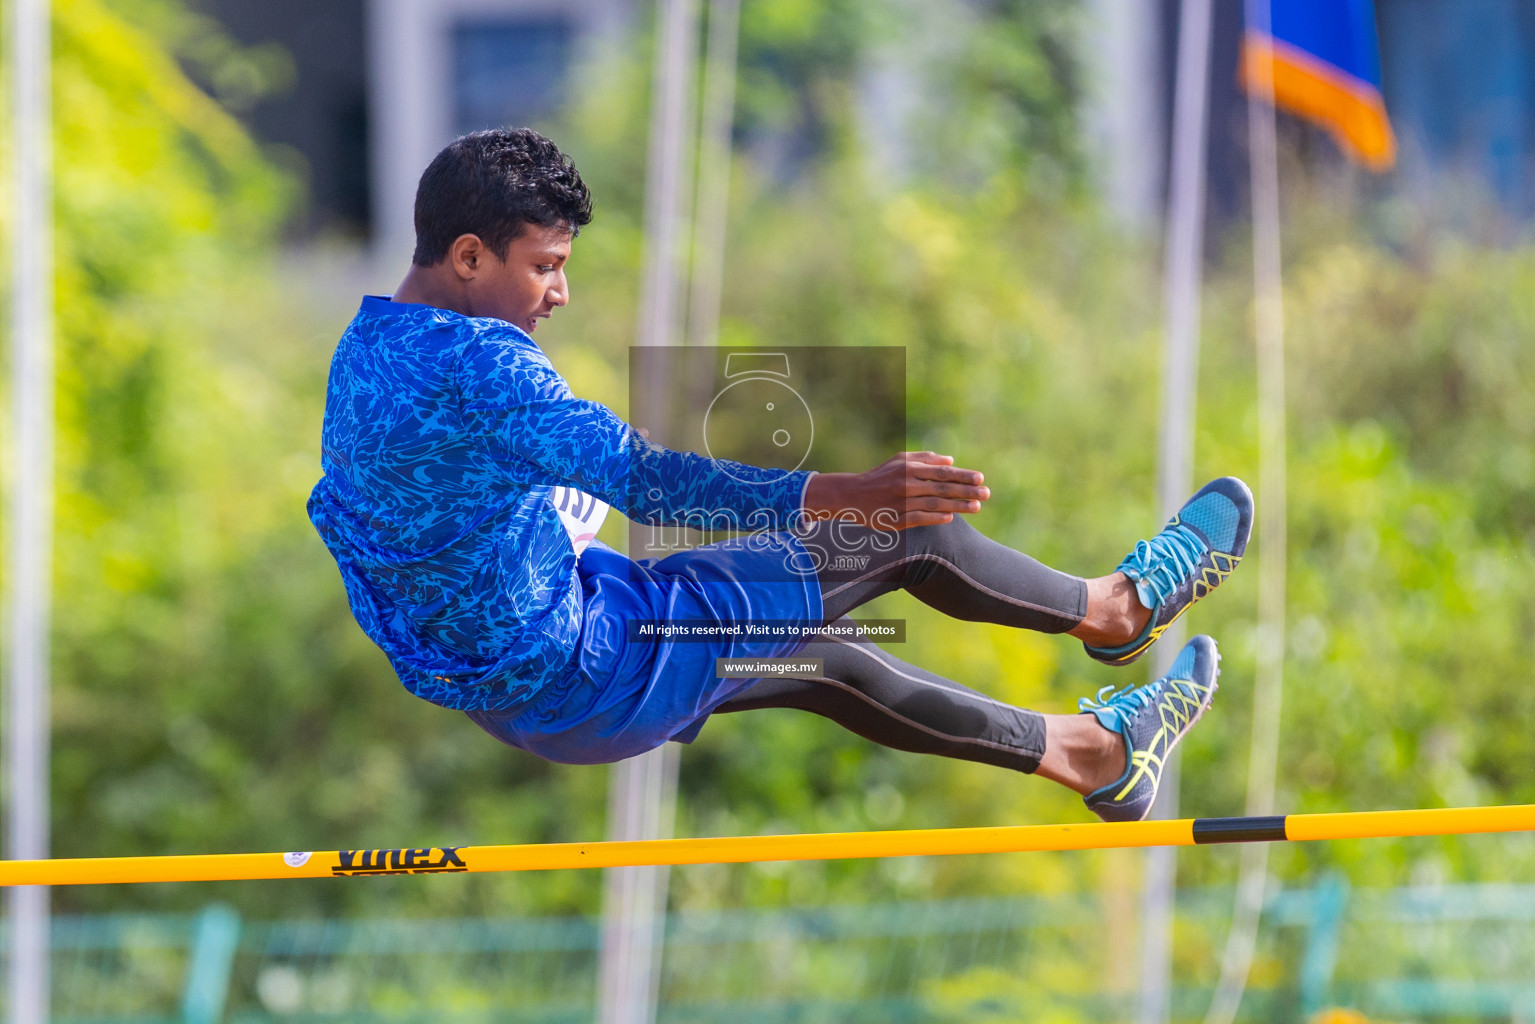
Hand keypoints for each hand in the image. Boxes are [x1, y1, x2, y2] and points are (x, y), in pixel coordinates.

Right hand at [803, 451, 989, 529]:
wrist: (851, 495)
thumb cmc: (879, 476)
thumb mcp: (899, 461)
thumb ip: (925, 459)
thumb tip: (950, 460)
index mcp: (909, 469)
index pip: (942, 472)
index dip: (962, 475)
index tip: (981, 478)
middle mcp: (907, 484)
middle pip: (942, 488)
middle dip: (967, 491)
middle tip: (987, 493)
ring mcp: (901, 502)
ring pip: (935, 504)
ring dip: (958, 506)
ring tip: (976, 507)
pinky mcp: (895, 519)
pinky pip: (919, 519)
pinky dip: (936, 518)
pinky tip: (951, 518)